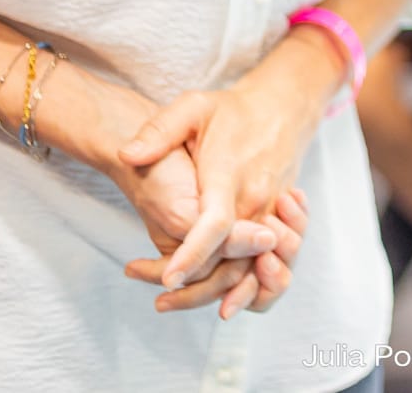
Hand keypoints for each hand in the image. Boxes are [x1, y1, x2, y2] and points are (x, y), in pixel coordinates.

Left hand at [45, 64, 292, 307]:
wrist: (284, 106)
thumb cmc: (233, 110)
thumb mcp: (193, 107)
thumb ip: (159, 131)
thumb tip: (127, 156)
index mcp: (230, 175)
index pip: (216, 224)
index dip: (193, 254)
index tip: (167, 278)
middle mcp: (255, 200)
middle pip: (234, 258)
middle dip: (199, 287)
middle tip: (160, 301)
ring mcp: (270, 213)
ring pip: (254, 268)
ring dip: (226, 295)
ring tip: (181, 305)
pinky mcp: (278, 219)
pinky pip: (269, 262)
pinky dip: (252, 288)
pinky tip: (224, 301)